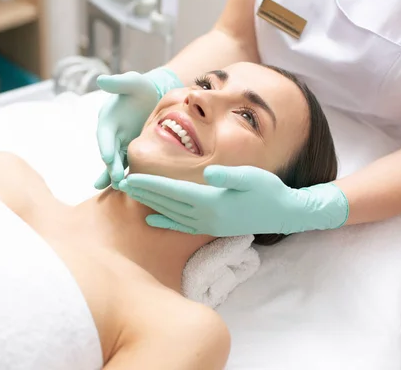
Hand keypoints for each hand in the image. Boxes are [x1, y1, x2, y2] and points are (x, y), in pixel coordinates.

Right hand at [94, 68, 182, 188]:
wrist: (154, 95)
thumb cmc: (141, 87)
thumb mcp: (132, 82)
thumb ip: (119, 83)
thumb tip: (101, 79)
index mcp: (108, 119)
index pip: (104, 135)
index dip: (106, 146)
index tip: (108, 158)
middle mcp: (112, 134)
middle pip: (110, 153)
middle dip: (112, 167)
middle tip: (117, 179)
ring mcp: (121, 144)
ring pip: (117, 163)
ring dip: (116, 175)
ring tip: (119, 188)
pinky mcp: (132, 150)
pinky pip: (129, 164)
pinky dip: (128, 175)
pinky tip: (128, 188)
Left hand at [118, 165, 348, 236]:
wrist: (283, 213)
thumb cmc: (268, 191)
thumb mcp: (251, 177)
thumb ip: (229, 175)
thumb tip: (207, 173)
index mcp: (211, 201)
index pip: (172, 192)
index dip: (149, 184)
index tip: (128, 177)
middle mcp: (205, 216)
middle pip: (166, 203)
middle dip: (142, 192)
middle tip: (117, 183)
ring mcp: (207, 224)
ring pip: (170, 214)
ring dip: (149, 204)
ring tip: (130, 194)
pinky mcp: (211, 227)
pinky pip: (181, 226)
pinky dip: (164, 222)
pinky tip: (151, 219)